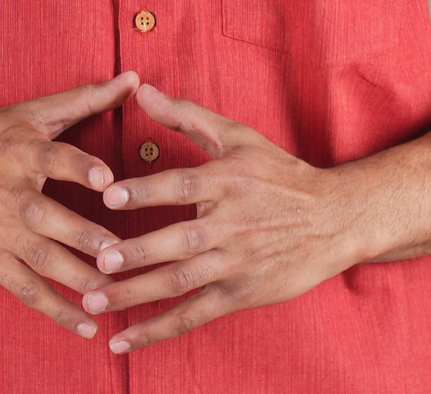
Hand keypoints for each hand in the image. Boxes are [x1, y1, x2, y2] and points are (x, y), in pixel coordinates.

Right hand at [0, 70, 138, 337]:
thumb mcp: (32, 113)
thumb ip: (88, 99)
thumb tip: (135, 79)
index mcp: (21, 151)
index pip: (53, 158)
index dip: (78, 167)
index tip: (106, 179)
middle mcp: (9, 192)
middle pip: (49, 217)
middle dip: (84, 237)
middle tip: (121, 253)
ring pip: (41, 259)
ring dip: (78, 277)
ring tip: (114, 291)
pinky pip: (26, 289)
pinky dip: (56, 310)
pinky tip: (88, 323)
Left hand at [84, 84, 361, 353]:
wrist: (335, 218)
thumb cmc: (280, 173)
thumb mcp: (238, 137)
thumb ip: (186, 116)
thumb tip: (142, 90)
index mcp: (230, 181)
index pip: (183, 185)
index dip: (147, 190)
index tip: (109, 195)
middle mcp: (233, 223)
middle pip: (179, 241)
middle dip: (137, 253)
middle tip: (97, 260)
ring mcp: (237, 263)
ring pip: (181, 282)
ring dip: (136, 294)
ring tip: (95, 299)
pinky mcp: (242, 294)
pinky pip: (194, 315)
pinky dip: (158, 330)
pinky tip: (124, 339)